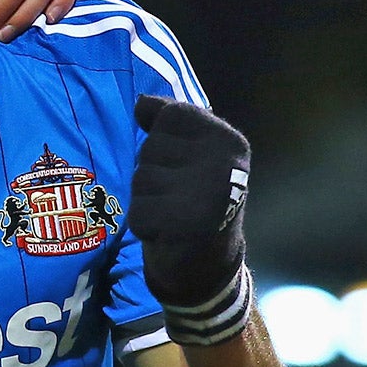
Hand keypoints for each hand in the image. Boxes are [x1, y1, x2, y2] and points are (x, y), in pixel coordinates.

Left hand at [130, 94, 252, 345]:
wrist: (209, 263)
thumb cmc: (193, 198)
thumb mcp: (191, 152)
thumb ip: (170, 121)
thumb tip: (142, 102)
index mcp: (229, 140)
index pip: (170, 116)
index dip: (164, 142)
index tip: (185, 166)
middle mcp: (224, 163)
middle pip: (150, 149)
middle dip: (152, 174)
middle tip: (178, 196)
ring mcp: (207, 194)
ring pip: (140, 180)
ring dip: (147, 200)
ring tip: (173, 213)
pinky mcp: (186, 224)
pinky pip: (137, 213)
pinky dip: (144, 226)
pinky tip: (167, 233)